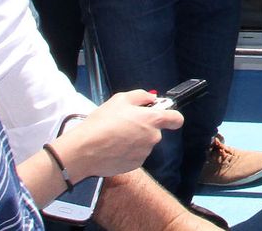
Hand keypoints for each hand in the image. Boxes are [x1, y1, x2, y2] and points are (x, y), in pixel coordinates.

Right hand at [59, 90, 182, 178]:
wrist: (84, 150)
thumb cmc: (101, 123)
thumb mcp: (120, 99)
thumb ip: (141, 96)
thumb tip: (151, 98)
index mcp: (152, 120)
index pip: (176, 119)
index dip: (172, 116)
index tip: (165, 115)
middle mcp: (152, 137)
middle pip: (155, 131)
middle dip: (144, 127)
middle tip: (125, 124)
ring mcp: (144, 153)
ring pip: (144, 143)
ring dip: (135, 140)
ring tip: (115, 136)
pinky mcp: (135, 165)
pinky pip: (135, 155)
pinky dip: (127, 152)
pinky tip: (113, 148)